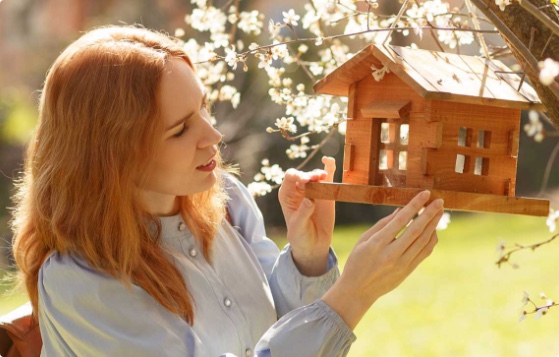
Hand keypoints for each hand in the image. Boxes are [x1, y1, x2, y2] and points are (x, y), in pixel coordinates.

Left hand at [278, 157, 335, 275]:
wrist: (314, 245)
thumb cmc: (300, 236)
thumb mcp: (298, 227)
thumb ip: (303, 213)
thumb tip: (310, 200)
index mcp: (287, 194)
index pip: (290, 178)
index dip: (297, 176)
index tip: (305, 180)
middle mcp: (299, 189)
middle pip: (303, 174)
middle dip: (309, 175)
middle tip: (316, 179)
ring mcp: (313, 189)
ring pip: (316, 175)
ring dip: (319, 174)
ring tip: (323, 177)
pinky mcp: (326, 192)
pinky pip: (328, 177)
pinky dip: (329, 168)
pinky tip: (329, 160)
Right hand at [322, 190, 442, 328]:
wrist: (358, 290)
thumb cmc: (357, 261)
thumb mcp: (364, 240)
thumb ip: (382, 225)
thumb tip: (401, 210)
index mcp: (378, 244)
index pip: (401, 220)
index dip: (415, 206)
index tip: (425, 194)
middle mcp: (392, 254)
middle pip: (416, 230)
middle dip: (430, 214)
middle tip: (440, 201)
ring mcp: (402, 264)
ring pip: (423, 241)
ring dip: (433, 225)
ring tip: (439, 212)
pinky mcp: (408, 271)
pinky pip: (424, 252)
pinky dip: (431, 239)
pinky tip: (433, 229)